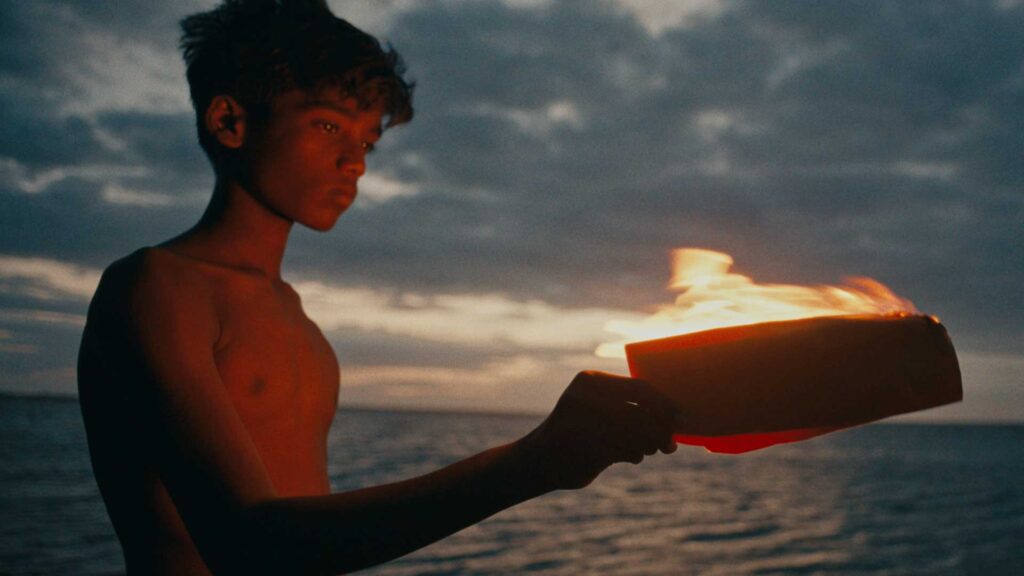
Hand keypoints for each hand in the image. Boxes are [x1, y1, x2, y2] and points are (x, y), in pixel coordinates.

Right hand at [515, 370, 679, 490]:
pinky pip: (627, 452)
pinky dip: (636, 455)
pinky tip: (632, 455)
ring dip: (651, 445)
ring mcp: (586, 424)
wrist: (538, 460)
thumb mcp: (594, 406)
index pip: (641, 388)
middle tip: (671, 444)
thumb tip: (673, 415)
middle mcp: (587, 398)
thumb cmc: (576, 430)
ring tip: (650, 448)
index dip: (666, 404)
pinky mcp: (588, 450)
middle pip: (643, 413)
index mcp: (590, 381)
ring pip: (638, 435)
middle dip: (662, 430)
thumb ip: (626, 405)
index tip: (682, 417)